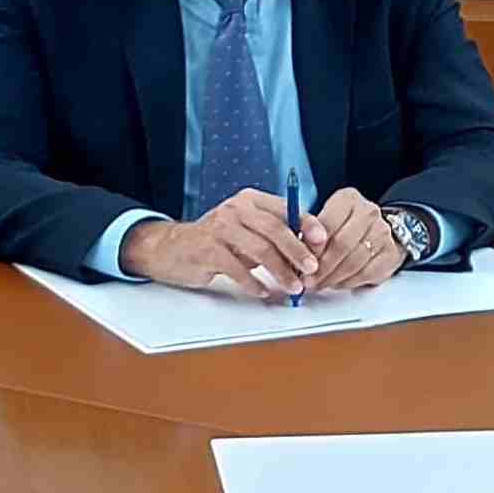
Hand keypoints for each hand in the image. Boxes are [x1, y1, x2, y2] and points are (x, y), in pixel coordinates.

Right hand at [123, 191, 320, 296]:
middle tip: (312, 270)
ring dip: (280, 271)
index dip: (307, 226)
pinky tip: (263, 291)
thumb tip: (309, 253)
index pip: (286, 209)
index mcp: (251, 200)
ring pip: (259, 249)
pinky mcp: (207, 249)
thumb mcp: (246, 230)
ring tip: (293, 287)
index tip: (322, 243)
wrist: (171, 247)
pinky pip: (237, 268)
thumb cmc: (217, 241)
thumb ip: (273, 236)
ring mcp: (220, 228)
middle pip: (275, 229)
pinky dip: (253, 282)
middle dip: (297, 251)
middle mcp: (236, 209)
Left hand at [297, 188, 402, 293]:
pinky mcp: (390, 253)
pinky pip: (367, 273)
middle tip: (308, 280)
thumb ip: (311, 234)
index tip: (301, 262)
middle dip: (322, 267)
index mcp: (348, 199)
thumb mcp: (325, 221)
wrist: (376, 231)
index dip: (312, 247)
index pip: (327, 224)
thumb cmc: (343, 227)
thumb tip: (296, 255)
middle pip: (342, 244)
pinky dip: (348, 282)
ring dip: (333, 277)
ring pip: (354, 261)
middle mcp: (368, 212)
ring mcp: (383, 232)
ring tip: (320, 283)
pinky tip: (338, 283)